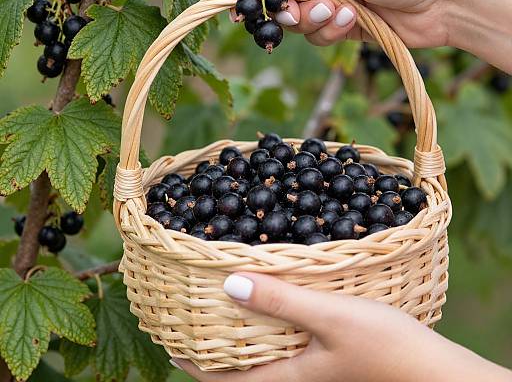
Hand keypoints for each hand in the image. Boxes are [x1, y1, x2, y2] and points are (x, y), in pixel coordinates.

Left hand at [173, 273, 510, 381]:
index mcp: (284, 376)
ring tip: (223, 302)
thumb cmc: (385, 347)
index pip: (222, 377)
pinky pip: (283, 340)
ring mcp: (310, 367)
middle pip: (237, 364)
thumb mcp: (330, 317)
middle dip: (209, 344)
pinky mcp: (326, 353)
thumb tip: (228, 284)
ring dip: (237, 332)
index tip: (168, 339)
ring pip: (259, 351)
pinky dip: (267, 321)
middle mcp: (292, 375)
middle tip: (190, 313)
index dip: (191, 361)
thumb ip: (281, 300)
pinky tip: (274, 299)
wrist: (433, 370)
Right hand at [226, 0, 511, 72]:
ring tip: (341, 12)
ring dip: (313, 20)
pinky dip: (330, 31)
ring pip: (296, 17)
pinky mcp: (340, 19)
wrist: (447, 0)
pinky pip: (316, 32)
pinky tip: (354, 21)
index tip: (231, 0)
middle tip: (295, 13)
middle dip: (286, 6)